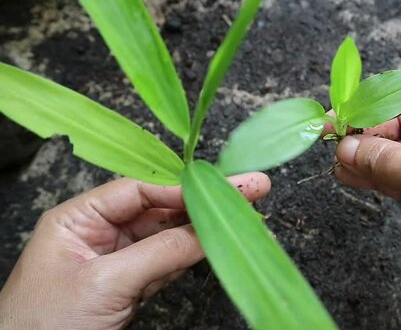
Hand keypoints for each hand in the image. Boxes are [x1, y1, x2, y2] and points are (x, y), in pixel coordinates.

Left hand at [0, 174, 270, 329]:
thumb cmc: (46, 324)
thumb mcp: (105, 282)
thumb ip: (160, 252)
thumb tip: (207, 230)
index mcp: (80, 218)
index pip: (139, 189)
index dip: (182, 187)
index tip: (221, 187)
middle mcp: (101, 231)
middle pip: (161, 208)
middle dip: (203, 200)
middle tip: (251, 187)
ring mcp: (119, 259)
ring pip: (170, 235)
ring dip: (205, 226)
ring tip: (245, 212)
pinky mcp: (132, 284)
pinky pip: (170, 261)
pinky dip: (195, 254)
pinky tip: (220, 240)